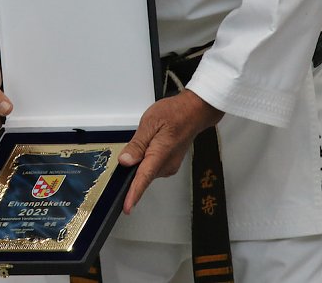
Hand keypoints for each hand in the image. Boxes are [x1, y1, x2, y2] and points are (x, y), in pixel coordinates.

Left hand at [118, 88, 223, 213]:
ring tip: (149, 136)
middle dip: (133, 165)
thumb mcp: (150, 122)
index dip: (134, 194)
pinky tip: (151, 143)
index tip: (127, 208)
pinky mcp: (169, 164)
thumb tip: (126, 161)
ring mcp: (169, 166)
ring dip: (140, 159)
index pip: (144, 178)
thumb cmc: (176, 113)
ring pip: (146, 169)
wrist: (195, 112)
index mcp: (160, 155)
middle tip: (139, 140)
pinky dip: (146, 158)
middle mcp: (167, 165)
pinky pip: (151, 166)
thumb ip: (137, 144)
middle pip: (142, 174)